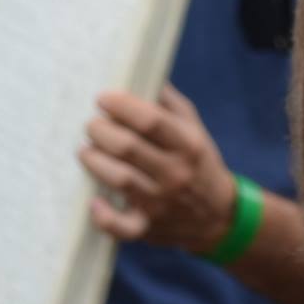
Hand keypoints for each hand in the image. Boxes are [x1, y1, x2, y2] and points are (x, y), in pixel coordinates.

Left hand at [80, 85, 238, 253]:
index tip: (102, 98)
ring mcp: (160, 202)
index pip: (151, 120)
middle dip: (101, 131)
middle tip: (91, 125)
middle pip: (128, 148)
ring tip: (86, 150)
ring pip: (120, 179)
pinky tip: (94, 201)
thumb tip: (139, 75)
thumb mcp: (194, 127)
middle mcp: (175, 172)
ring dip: (95, 161)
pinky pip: (121, 227)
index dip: (122, 106)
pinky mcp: (148, 227)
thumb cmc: (198, 162)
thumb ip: (169, 102)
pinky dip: (104, 217)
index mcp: (187, 144)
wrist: (218, 215)